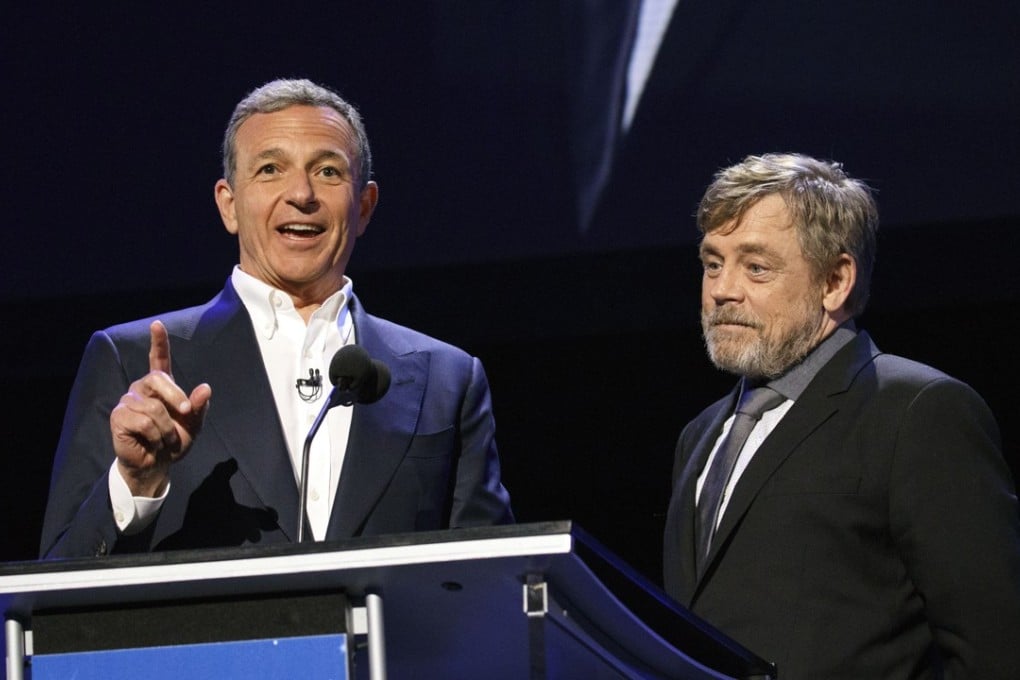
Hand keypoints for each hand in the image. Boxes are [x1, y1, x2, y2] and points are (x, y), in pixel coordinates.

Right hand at [110, 320, 211, 496]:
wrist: (157, 464)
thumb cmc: (173, 442)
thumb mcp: (193, 425)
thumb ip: (198, 407)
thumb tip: (205, 388)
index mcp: (161, 386)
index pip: (158, 359)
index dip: (158, 342)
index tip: (157, 324)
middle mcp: (142, 388)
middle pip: (158, 379)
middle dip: (176, 397)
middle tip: (183, 413)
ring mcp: (128, 401)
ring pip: (153, 407)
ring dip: (167, 428)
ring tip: (164, 438)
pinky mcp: (118, 416)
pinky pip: (144, 421)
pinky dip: (155, 435)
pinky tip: (151, 442)